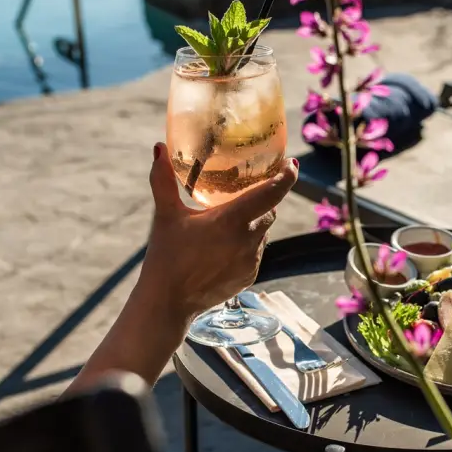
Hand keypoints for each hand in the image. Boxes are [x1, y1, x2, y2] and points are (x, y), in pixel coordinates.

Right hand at [140, 142, 298, 322]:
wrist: (168, 303)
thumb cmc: (165, 256)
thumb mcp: (165, 215)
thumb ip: (163, 181)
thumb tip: (159, 148)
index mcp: (232, 220)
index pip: (272, 193)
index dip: (287, 176)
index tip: (292, 164)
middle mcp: (248, 240)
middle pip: (269, 210)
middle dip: (264, 198)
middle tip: (251, 188)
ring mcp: (252, 261)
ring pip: (263, 232)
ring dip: (254, 222)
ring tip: (232, 218)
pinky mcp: (250, 276)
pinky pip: (256, 252)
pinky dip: (247, 243)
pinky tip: (226, 244)